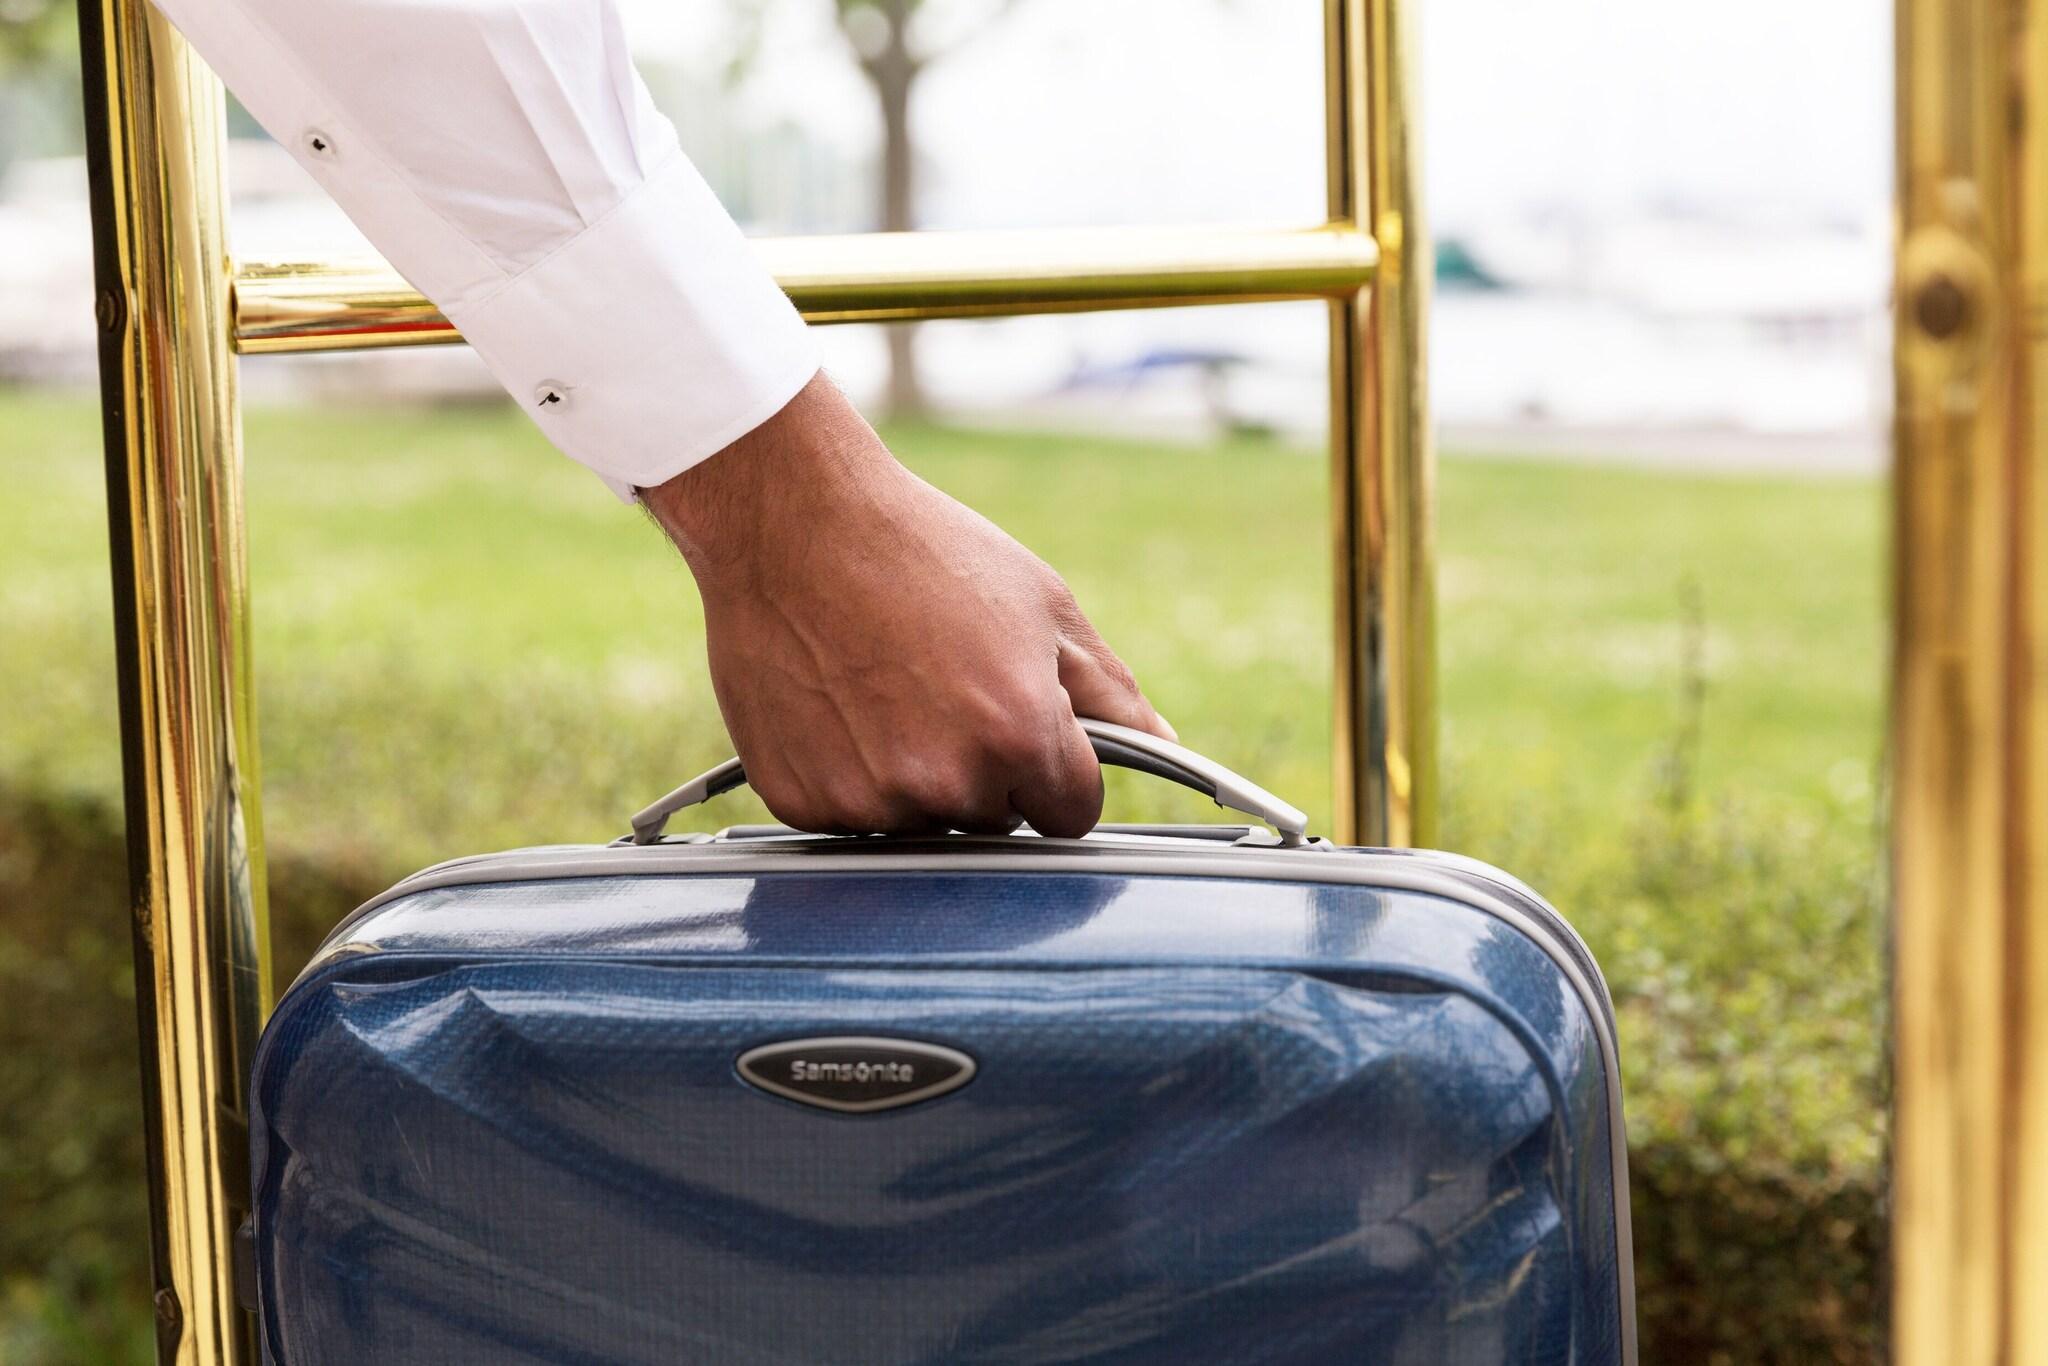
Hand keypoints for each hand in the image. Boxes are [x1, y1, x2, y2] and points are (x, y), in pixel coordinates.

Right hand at [642, 372, 1173, 836]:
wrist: (791, 523)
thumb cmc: (922, 552)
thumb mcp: (1043, 607)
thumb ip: (1111, 692)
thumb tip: (1163, 743)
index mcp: (1021, 736)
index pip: (1072, 815)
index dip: (1056, 772)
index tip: (1027, 733)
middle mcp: (947, 782)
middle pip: (995, 822)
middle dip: (985, 772)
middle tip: (943, 691)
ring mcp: (870, 799)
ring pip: (923, 824)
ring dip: (916, 779)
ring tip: (886, 692)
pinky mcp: (805, 802)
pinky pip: (852, 817)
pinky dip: (851, 777)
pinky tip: (840, 709)